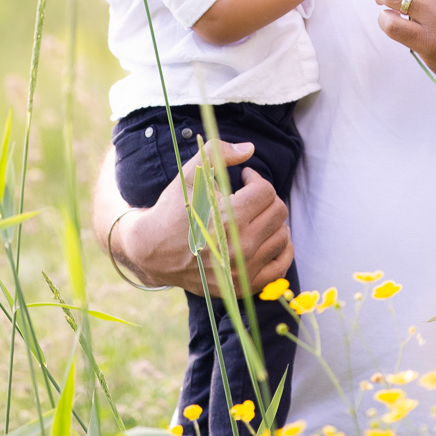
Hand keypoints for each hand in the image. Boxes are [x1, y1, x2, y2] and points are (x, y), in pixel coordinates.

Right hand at [95, 141, 293, 293]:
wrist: (152, 252)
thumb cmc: (173, 210)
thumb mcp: (190, 175)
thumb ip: (218, 153)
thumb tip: (250, 148)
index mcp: (228, 218)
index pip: (266, 192)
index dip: (256, 179)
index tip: (244, 179)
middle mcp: (239, 247)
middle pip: (278, 212)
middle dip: (266, 198)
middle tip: (249, 197)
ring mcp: (242, 270)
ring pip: (282, 237)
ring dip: (273, 222)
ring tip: (255, 217)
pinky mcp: (242, 286)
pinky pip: (279, 268)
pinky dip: (280, 251)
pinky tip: (266, 238)